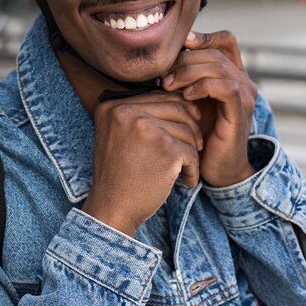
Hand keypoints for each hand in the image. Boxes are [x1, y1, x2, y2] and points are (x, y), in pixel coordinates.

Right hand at [83, 92, 202, 236]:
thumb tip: (182, 97)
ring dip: (192, 151)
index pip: (158, 96)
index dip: (177, 113)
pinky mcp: (164, 148)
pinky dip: (193, 168)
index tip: (182, 131)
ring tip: (185, 168)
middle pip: (177, 107)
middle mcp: (126, 111)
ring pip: (187, 129)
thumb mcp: (119, 134)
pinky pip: (191, 151)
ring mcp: (146, 128)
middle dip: (191, 127)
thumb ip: (140, 113)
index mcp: (113, 105)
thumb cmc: (120, 173)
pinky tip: (185, 181)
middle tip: (193, 147)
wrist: (112, 209)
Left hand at [162, 30, 257, 186]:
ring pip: (218, 66)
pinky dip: (203, 86)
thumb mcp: (189, 99)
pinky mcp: (241, 112)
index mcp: (232, 74)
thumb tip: (159, 57)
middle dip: (185, 59)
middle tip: (163, 75)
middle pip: (215, 52)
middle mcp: (243, 81)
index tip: (179, 45)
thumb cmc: (199, 134)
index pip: (225, 40)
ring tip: (169, 85)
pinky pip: (225, 87)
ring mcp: (245, 95)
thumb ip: (183, 77)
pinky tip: (186, 96)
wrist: (216, 169)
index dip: (203, 36)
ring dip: (188, 72)